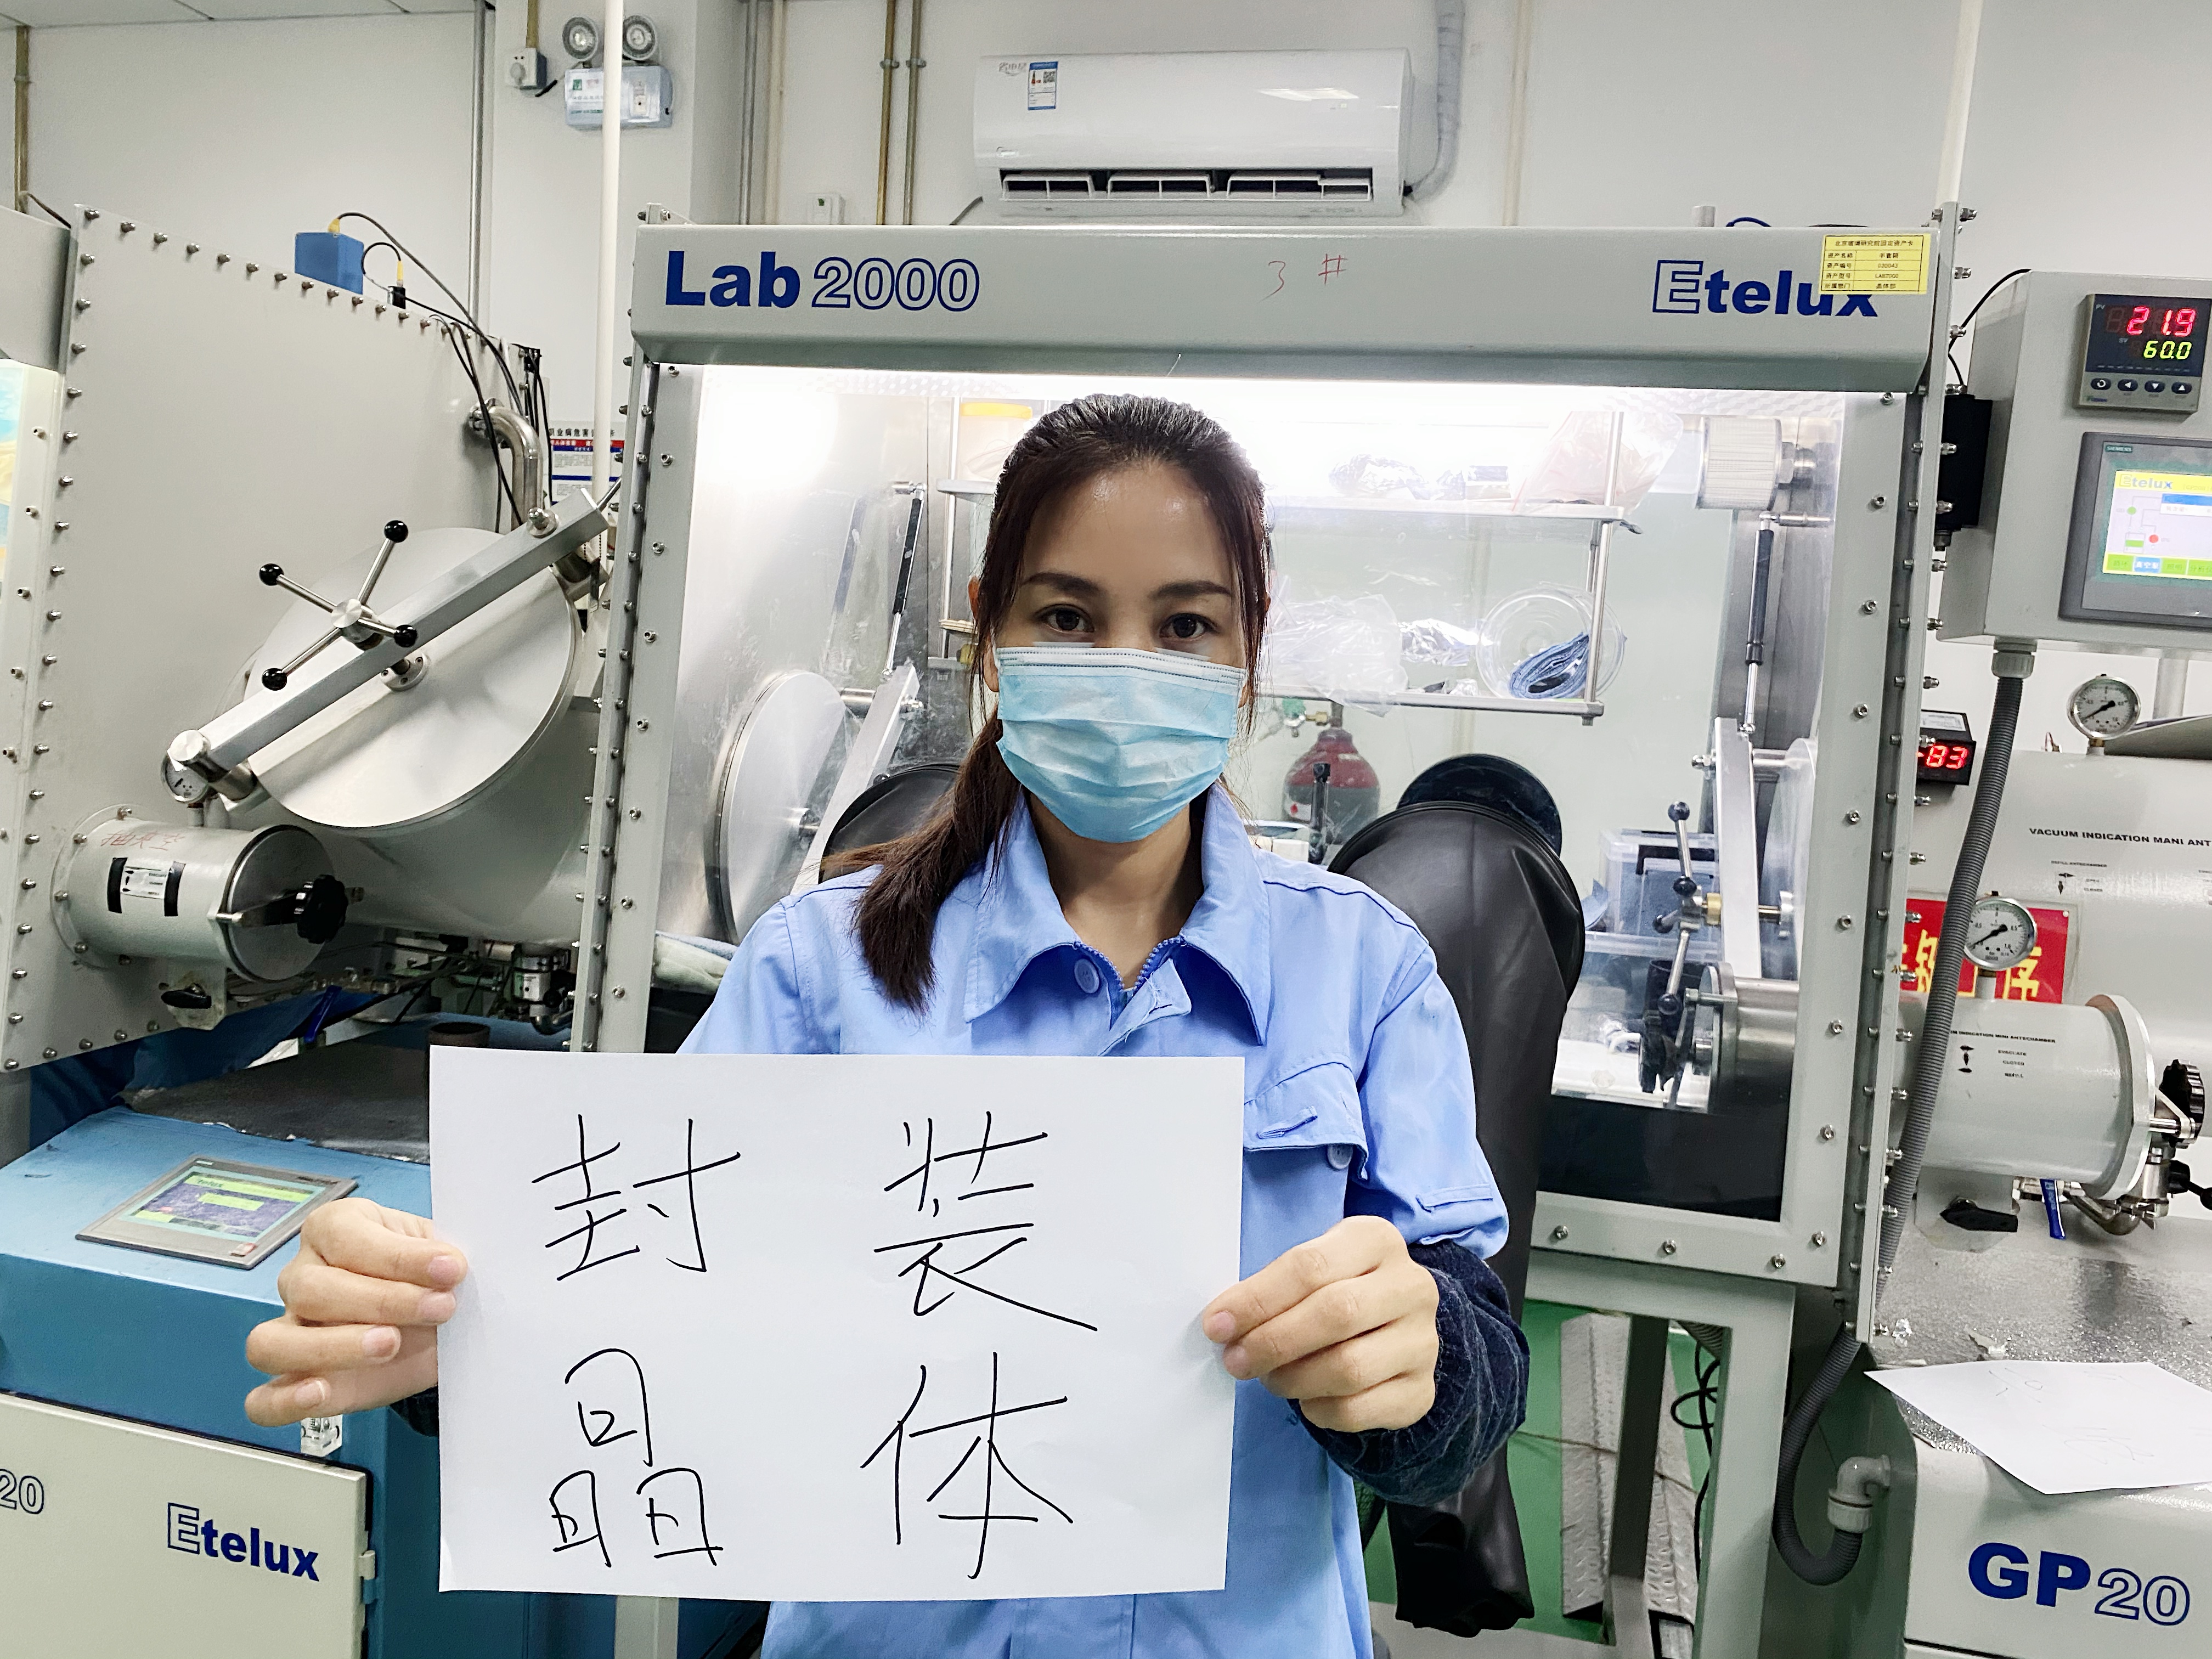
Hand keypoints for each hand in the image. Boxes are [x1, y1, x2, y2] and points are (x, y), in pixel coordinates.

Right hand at [243, 1198, 464, 1426]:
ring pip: (272, 1342)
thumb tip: (448, 1264)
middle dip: (381, 1301)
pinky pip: (263, 1400)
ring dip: (332, 1348)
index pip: (346, 1237)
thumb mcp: (441, 1256)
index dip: (399, 1255)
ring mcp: (291, 1331)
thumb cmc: (433, 1279)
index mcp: (336, 1229)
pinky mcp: (297, 1383)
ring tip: (390, 1346)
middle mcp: (303, 1276)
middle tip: (439, 1308)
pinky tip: (319, 1393)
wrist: (442, 1326)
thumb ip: (439, 1256)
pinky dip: (285, 1401)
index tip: (450, 1268)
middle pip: (311, 1290)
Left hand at [1200, 1215, 1439, 1432]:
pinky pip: (1360, 1408)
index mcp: (1376, 1240)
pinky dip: (1320, 1410)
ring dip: (1293, 1379)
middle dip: (1273, 1341)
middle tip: (1236, 1360)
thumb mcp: (1310, 1270)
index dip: (1257, 1299)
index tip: (1217, 1325)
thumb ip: (1272, 1288)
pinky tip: (1306, 1400)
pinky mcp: (1422, 1390)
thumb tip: (1223, 1323)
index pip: (1310, 1266)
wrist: (1396, 1327)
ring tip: (1269, 1378)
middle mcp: (1411, 1286)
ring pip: (1349, 1367)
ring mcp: (1424, 1340)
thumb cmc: (1337, 1289)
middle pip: (1335, 1313)